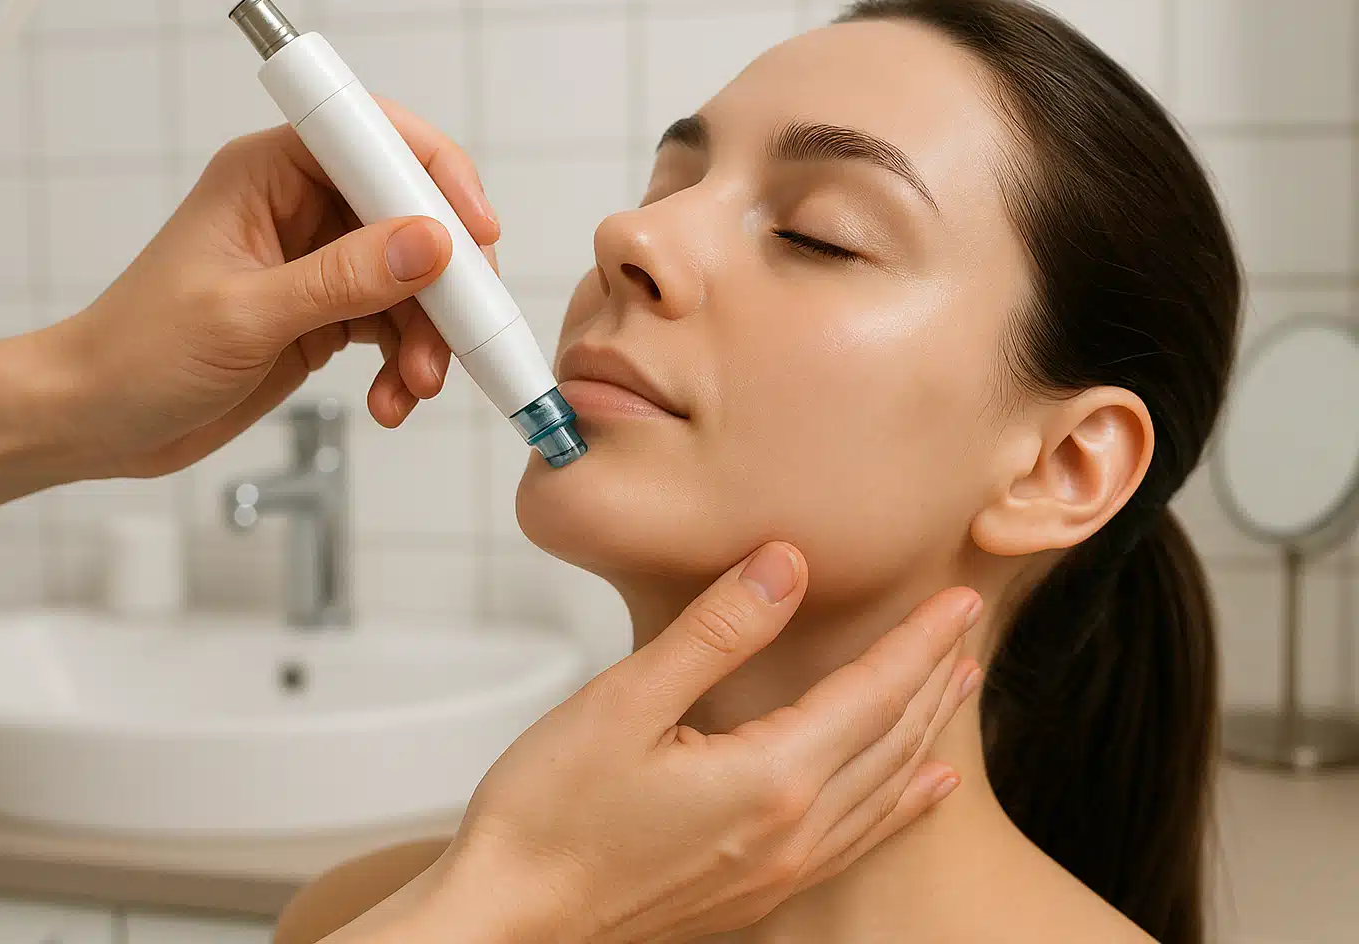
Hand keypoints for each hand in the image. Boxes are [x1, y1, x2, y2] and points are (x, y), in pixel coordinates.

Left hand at [42, 103, 496, 479]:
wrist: (96, 420)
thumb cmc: (137, 352)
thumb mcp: (244, 315)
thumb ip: (342, 280)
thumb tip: (430, 245)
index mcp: (269, 173)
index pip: (374, 140)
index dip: (435, 175)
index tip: (475, 231)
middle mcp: (300, 207)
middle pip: (411, 216)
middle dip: (443, 280)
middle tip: (459, 334)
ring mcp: (317, 262)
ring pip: (413, 280)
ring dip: (428, 336)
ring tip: (416, 386)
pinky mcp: (325, 313)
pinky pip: (396, 326)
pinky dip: (407, 364)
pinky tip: (393, 399)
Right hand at [425, 543, 981, 943]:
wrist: (508, 921)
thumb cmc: (547, 816)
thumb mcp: (624, 702)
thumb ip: (715, 632)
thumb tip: (784, 566)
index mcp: (767, 780)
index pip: (872, 694)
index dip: (918, 642)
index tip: (957, 600)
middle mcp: (790, 833)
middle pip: (890, 741)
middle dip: (934, 679)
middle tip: (967, 628)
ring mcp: (776, 871)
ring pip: (883, 792)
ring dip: (926, 734)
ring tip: (958, 690)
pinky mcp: (753, 893)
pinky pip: (857, 842)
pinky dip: (900, 805)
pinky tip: (918, 791)